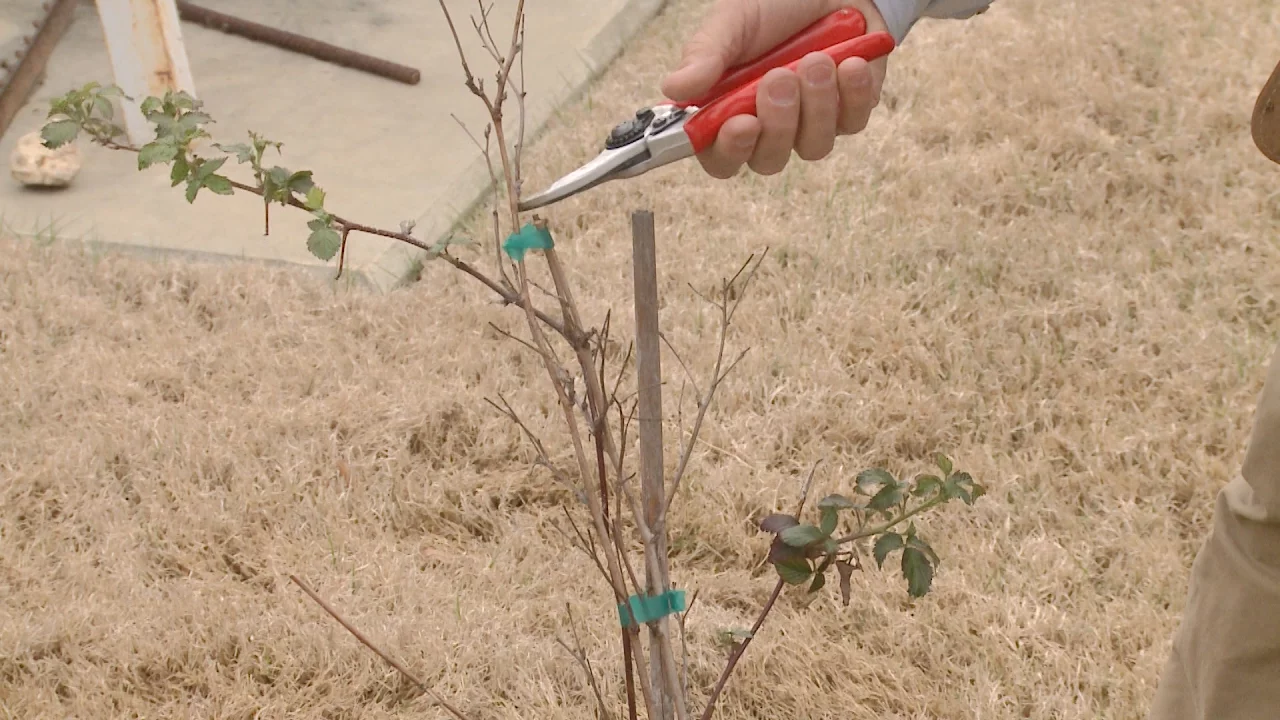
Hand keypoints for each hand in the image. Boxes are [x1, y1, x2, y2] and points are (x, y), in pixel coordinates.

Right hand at [661, 0, 889, 177]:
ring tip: (818, 60)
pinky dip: (852, 93)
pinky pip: (851, 122)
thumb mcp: (731, 23)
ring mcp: (808, 124)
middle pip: (768, 160)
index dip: (729, 152)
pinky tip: (849, 63)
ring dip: (816, 104)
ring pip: (813, 146)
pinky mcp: (847, 113)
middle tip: (780, 77)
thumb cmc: (771, 7)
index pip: (720, 158)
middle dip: (778, 122)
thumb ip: (704, 56)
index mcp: (727, 112)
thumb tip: (674, 89)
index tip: (742, 124)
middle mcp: (767, 127)